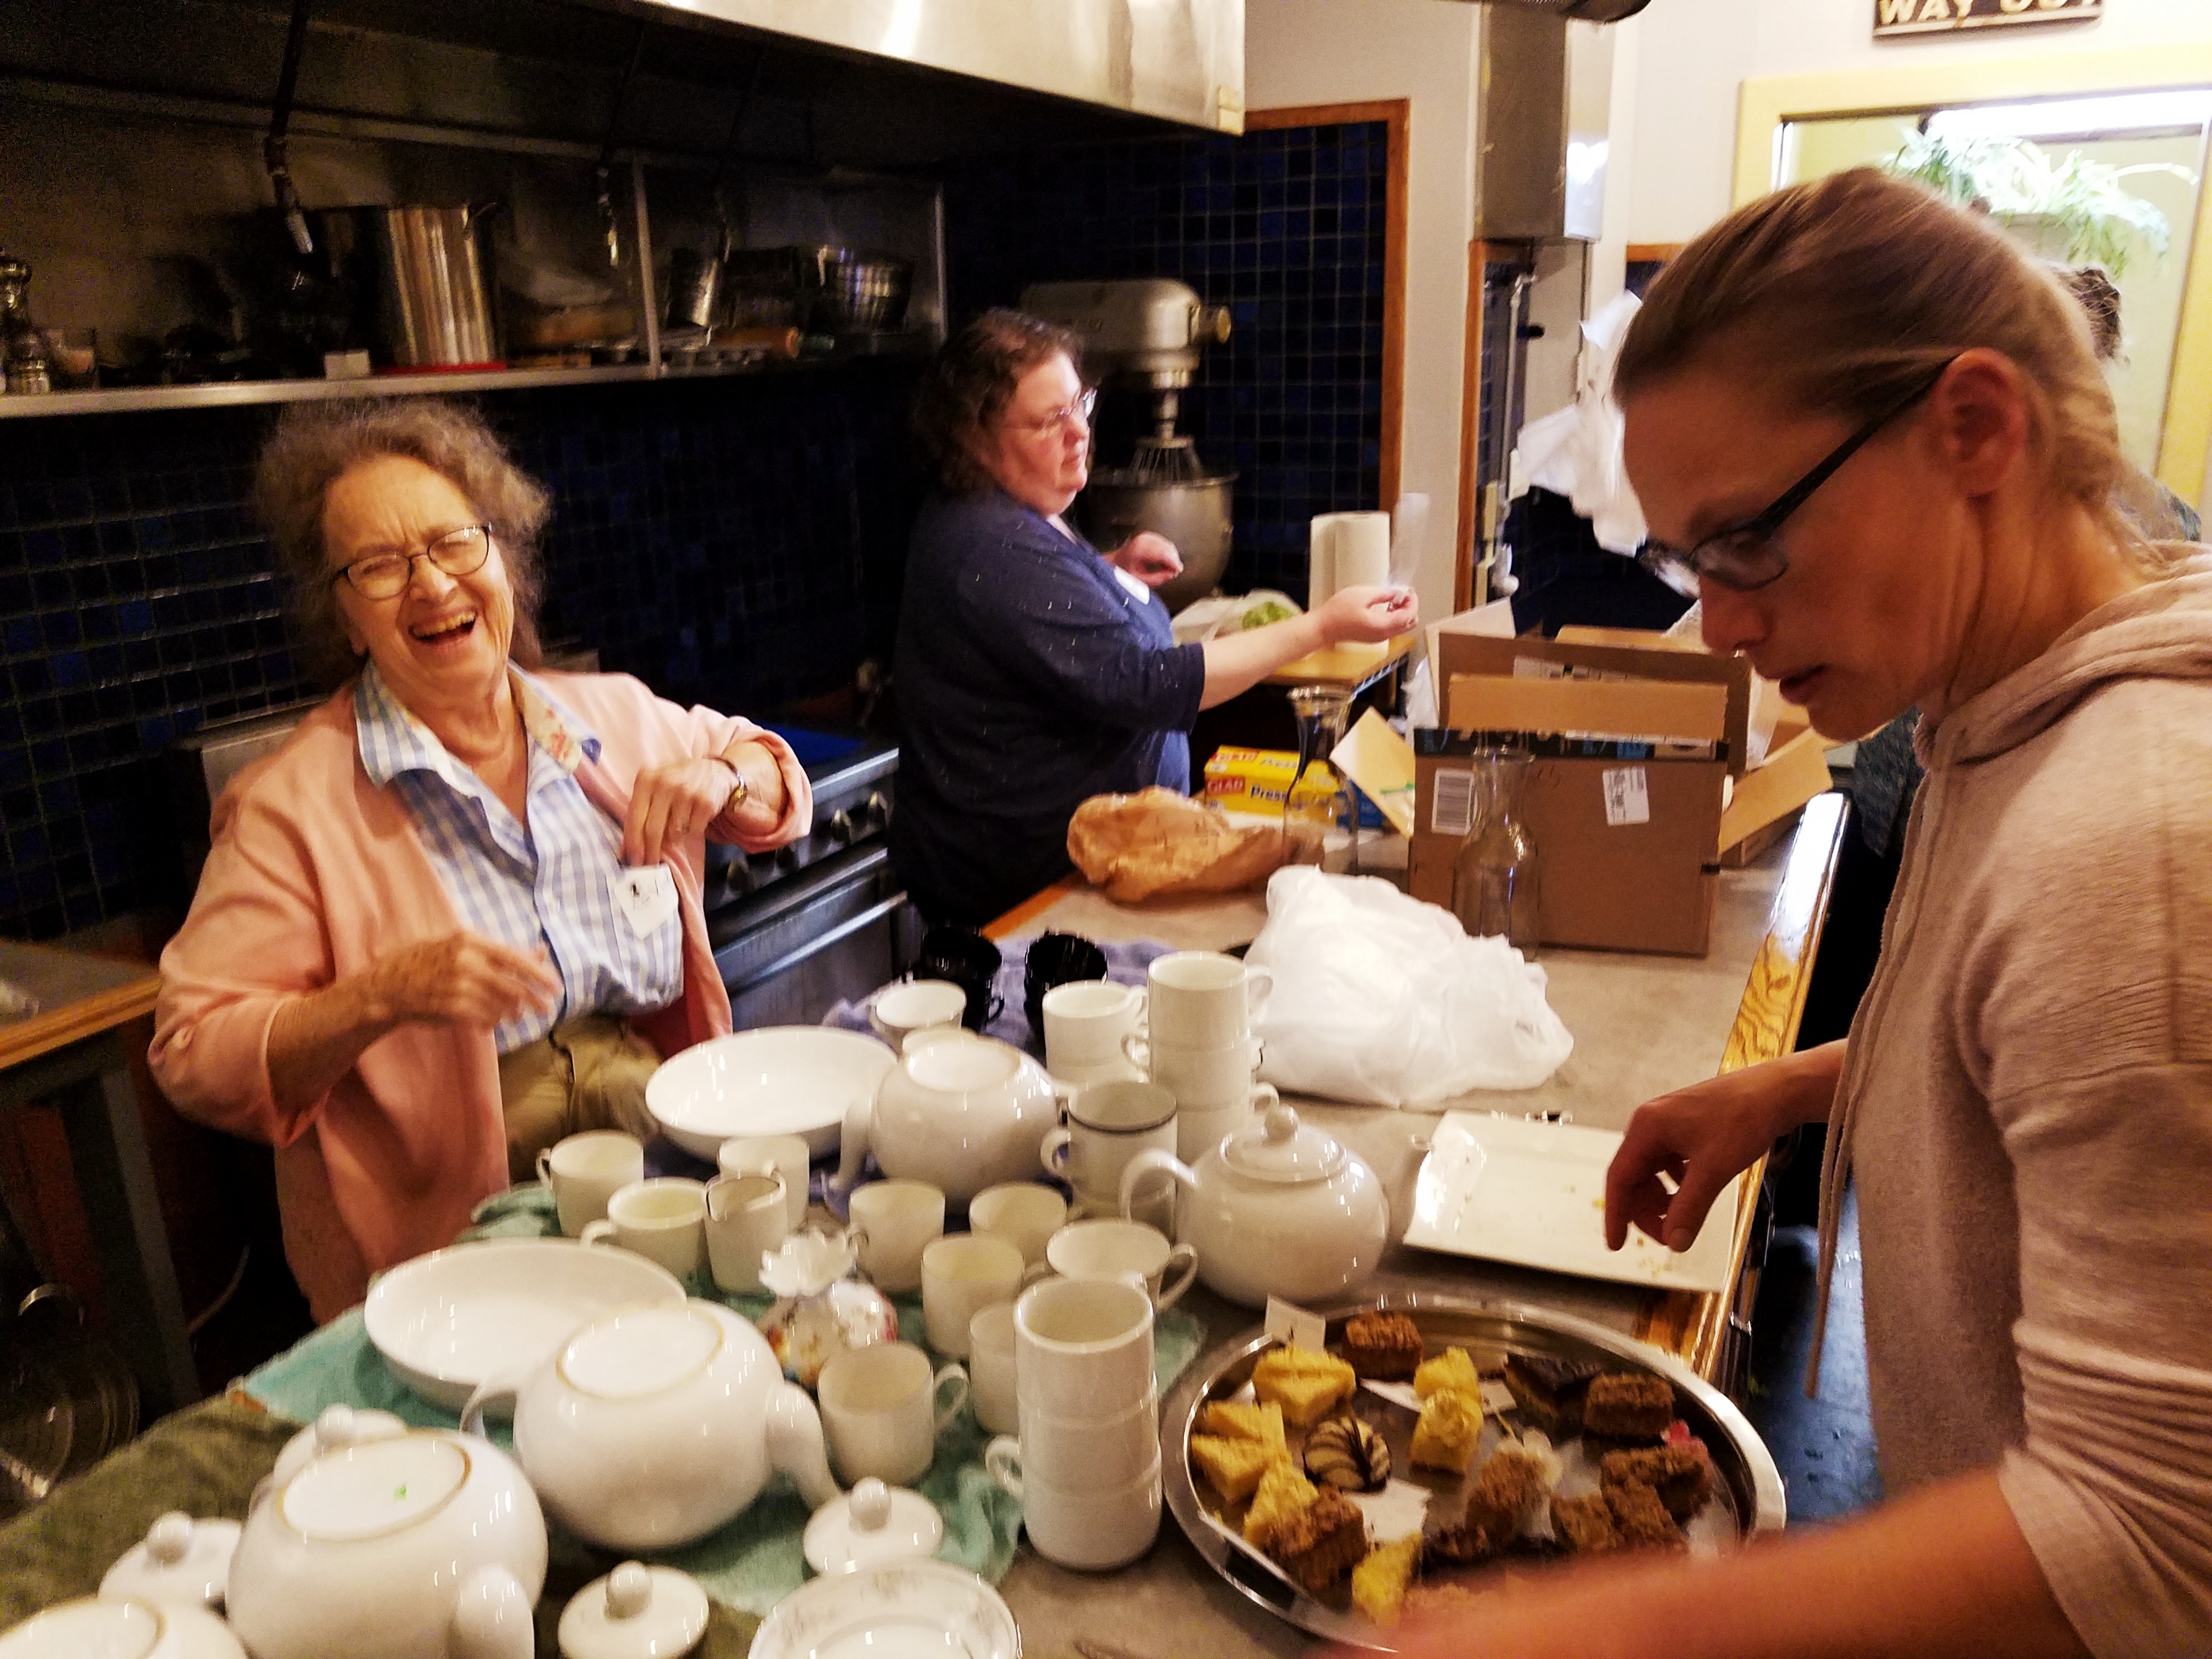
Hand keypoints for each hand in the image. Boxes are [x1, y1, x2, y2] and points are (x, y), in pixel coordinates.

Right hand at [365, 932, 559, 1031]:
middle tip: (547, 1010)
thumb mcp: (463, 948)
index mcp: (469, 940)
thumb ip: (502, 953)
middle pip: (512, 984)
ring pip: (499, 1004)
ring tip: (515, 1017)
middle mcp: (464, 960)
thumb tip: (540, 951)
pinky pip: (483, 1018)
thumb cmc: (428, 963)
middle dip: (534, 999)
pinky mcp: (449, 1006)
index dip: (538, 974)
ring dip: (511, 1014)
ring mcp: (456, 984)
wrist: (387, 986)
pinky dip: (491, 1023)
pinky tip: (490, 1024)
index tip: (556, 987)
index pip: (514, 957)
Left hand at [623, 755, 737, 865]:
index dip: (633, 843)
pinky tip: (694, 818)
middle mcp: (665, 782)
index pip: (635, 818)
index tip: (634, 860)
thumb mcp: (654, 790)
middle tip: (651, 864)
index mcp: (646, 778)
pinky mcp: (705, 802)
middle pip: (652, 829)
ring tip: (679, 823)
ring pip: (674, 831)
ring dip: (675, 835)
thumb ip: (638, 815)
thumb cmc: (678, 783)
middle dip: (651, 851)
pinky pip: (693, 830)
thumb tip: (626, 850)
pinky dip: (692, 830)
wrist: (715, 771)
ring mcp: (687, 791)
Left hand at [1111, 531, 1183, 587]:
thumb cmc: (1121, 572)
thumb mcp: (1139, 580)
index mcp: (1139, 549)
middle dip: (1173, 558)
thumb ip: (1157, 578)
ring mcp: (1143, 536)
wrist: (1111, 564)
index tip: (1178, 569)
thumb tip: (1171, 574)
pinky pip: (1161, 541)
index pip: (1162, 553)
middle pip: (1165, 546)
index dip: (1172, 561)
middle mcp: (1141, 540)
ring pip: (1165, 542)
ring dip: (1171, 554)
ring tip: (1173, 565)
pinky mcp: (1146, 537)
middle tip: (1177, 569)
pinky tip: (1168, 558)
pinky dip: (1167, 549)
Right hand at [1317, 583, 1417, 644]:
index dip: (1412, 601)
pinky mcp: (1373, 637)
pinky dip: (1394, 617)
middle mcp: (1383, 635)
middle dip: (1410, 607)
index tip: (1409, 590)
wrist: (1323, 627)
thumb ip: (1384, 594)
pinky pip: (1391, 629)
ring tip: (1395, 598)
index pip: (1408, 615)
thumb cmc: (1339, 611)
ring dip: (1402, 612)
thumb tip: (1396, 594)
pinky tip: (1387, 607)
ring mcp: (1378, 638)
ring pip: (1401, 627)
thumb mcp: (1363, 594)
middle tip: (1404, 593)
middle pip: (1408, 624)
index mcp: (1383, 625)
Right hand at [1604, 1061, 1812, 1252]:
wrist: (1777, 1091)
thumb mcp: (1713, 1170)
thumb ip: (1690, 1208)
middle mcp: (1650, 1123)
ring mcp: (1668, 1122)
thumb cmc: (1743, 1122)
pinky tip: (1695, 1191)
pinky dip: (1677, 1183)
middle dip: (1647, 1210)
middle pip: (1634, 1176)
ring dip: (1663, 1198)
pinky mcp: (1685, 1125)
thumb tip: (1674, 1243)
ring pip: (1652, 1171)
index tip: (1617, 1245)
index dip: (1617, 1214)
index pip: (1619, 1178)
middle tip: (1668, 1235)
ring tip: (1683, 1216)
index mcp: (1647, 1128)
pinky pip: (1668, 1161)